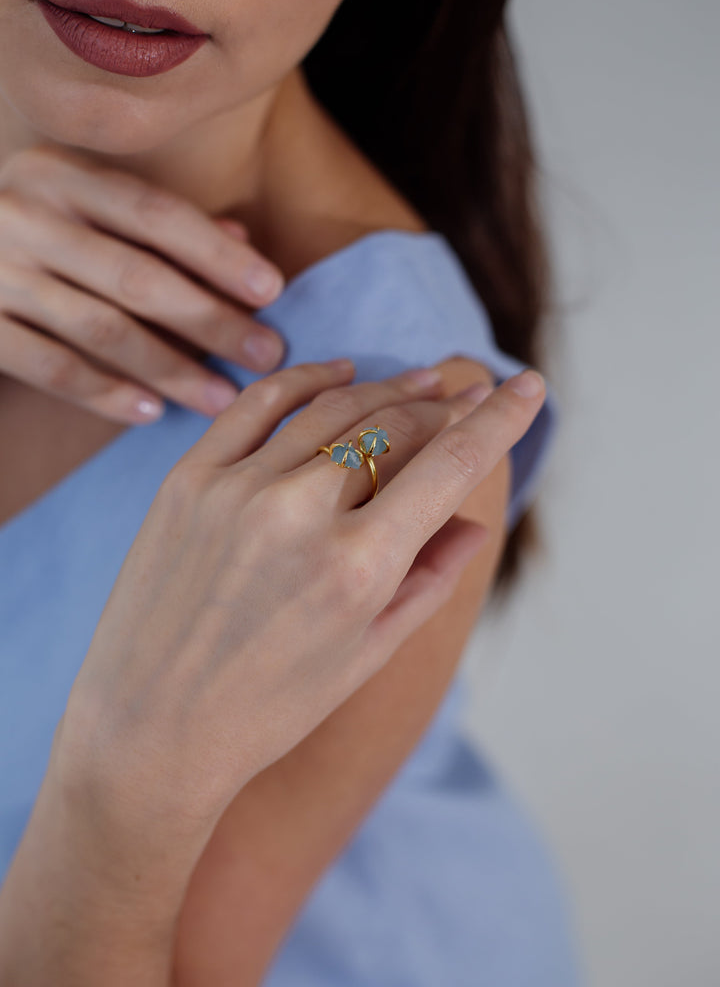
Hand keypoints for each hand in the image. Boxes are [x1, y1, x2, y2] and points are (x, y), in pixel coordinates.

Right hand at [0, 144, 285, 422]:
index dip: (216, 254)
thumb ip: (158, 223)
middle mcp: (25, 217)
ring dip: (171, 368)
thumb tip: (243, 239)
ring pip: (102, 329)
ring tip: (221, 398)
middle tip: (266, 354)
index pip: (155, 213)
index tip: (271, 290)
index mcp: (60, 176)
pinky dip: (105, 393)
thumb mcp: (85, 204)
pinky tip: (151, 412)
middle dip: (211, 320)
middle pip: (137, 277)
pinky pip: (53, 368)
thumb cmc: (35, 230)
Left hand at [56, 358, 544, 848]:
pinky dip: (307, 378)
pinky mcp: (188, 480)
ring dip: (389, 386)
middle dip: (446, 406)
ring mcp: (238, 490)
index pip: (450, 467)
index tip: (528, 386)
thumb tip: (477, 523)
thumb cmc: (266, 712)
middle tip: (470, 392)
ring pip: (336, 408)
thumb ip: (429, 581)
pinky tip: (341, 370)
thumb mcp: (365, 657)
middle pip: (396, 427)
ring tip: (423, 379)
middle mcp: (300, 516)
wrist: (147, 734)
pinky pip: (259, 404)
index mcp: (357, 569)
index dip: (499, 419)